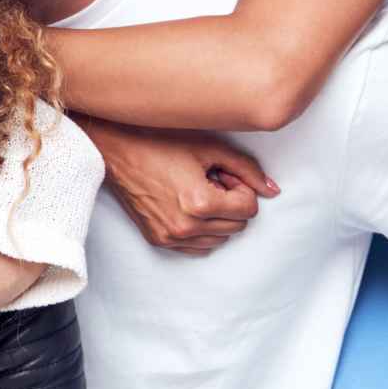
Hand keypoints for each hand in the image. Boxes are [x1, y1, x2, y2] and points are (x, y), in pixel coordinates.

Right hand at [86, 120, 278, 253]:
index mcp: (200, 203)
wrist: (115, 150)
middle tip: (211, 181)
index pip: (249, 209)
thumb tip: (272, 190)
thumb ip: (246, 169)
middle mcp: (186, 226)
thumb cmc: (159, 141)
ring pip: (220, 238)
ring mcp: (170, 236)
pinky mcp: (159, 240)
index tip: (223, 174)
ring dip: (217, 218)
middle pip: (238, 225)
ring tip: (197, 192)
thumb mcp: (209, 148)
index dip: (242, 188)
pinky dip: (201, 230)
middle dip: (232, 203)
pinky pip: (198, 247)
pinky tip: (186, 206)